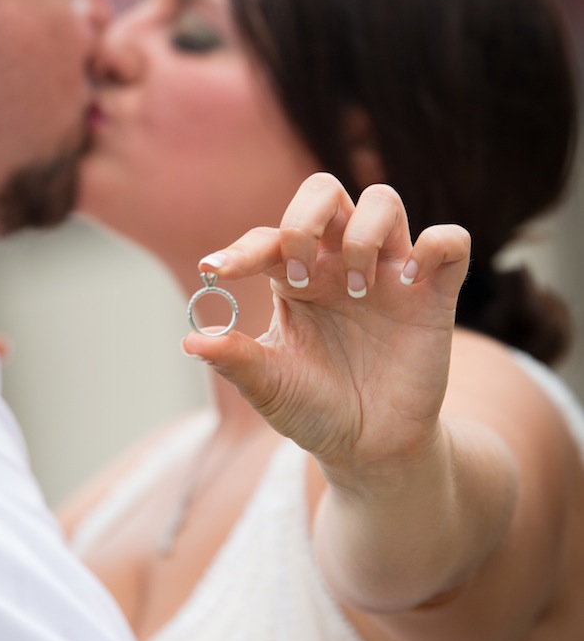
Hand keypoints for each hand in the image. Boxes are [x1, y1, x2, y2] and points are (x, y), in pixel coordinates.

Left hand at [183, 173, 470, 483]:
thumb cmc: (315, 409)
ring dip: (362, 236)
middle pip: (324, 192)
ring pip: (383, 200)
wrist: (369, 449)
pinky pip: (449, 243)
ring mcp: (388, 274)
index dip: (241, 250)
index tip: (215, 271)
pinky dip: (434, 247)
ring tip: (355, 291)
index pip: (268, 239)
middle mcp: (339, 264)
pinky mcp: (433, 294)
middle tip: (301, 276)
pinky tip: (408, 283)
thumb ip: (235, 360)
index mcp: (295, 278)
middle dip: (304, 219)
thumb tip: (191, 340)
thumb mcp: (270, 387)